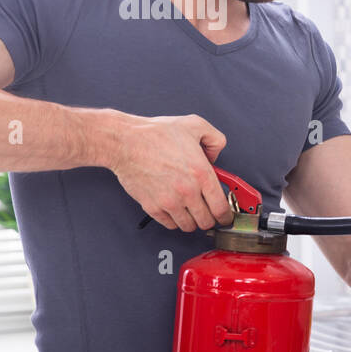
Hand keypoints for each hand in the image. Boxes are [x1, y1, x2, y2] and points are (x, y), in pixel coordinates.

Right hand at [108, 113, 233, 231]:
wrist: (124, 141)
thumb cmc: (155, 134)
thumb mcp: (195, 125)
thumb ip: (215, 140)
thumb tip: (216, 158)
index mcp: (201, 173)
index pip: (221, 208)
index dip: (226, 215)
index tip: (225, 215)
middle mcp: (187, 191)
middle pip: (207, 221)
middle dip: (210, 218)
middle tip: (208, 210)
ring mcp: (169, 202)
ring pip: (189, 226)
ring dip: (192, 220)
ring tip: (190, 209)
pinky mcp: (152, 207)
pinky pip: (170, 225)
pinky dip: (174, 220)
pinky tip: (175, 208)